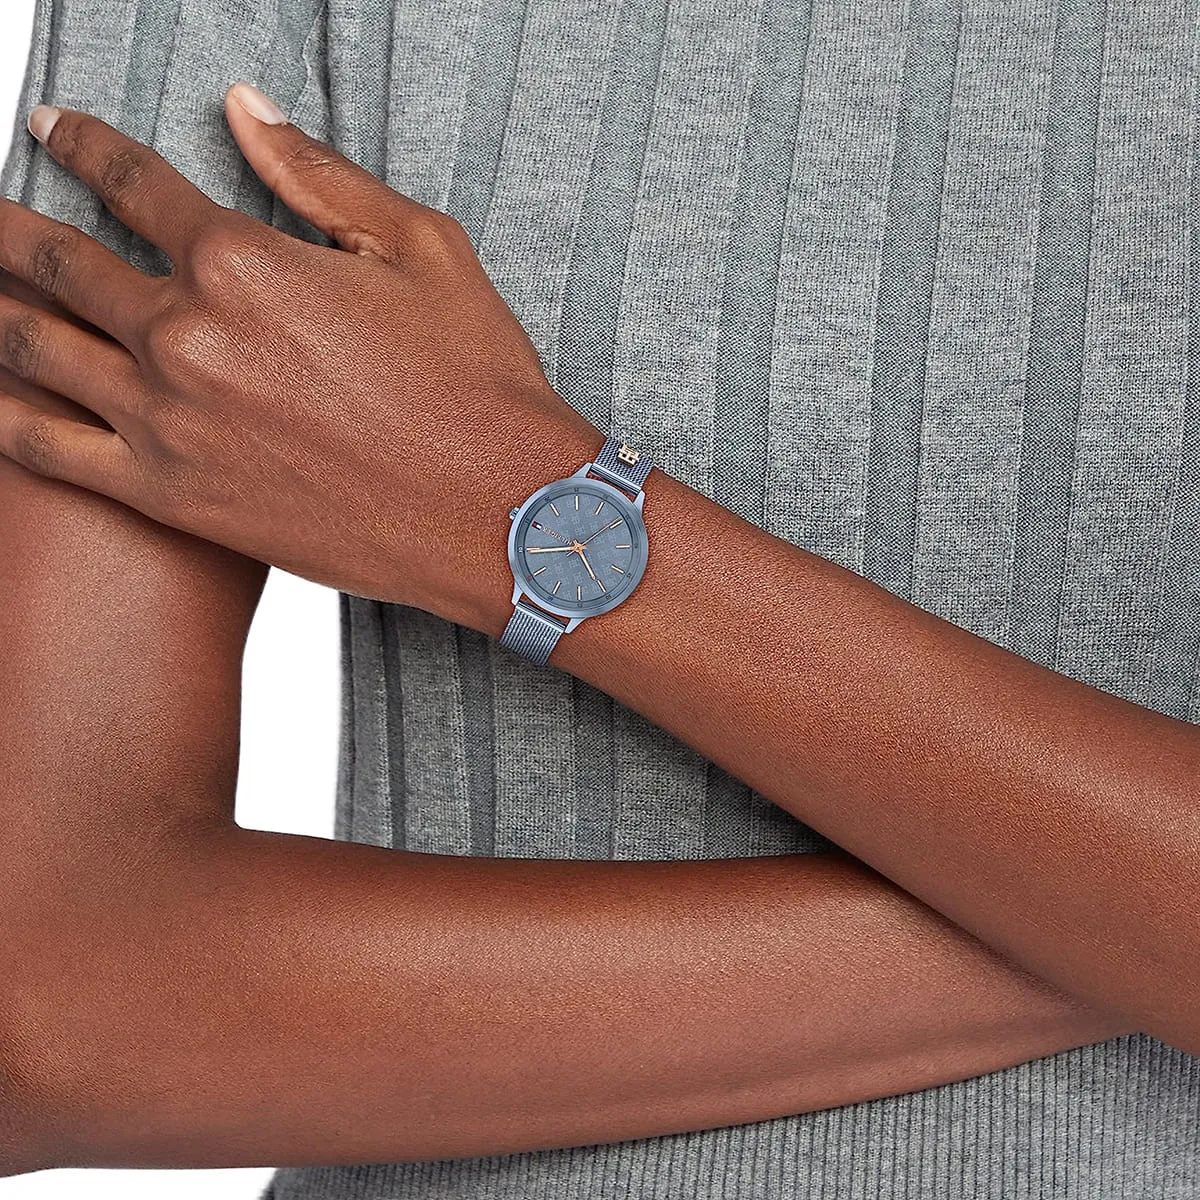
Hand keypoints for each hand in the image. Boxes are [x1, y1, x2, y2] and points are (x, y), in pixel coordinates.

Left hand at [0, 84, 598, 620]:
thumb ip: (317, 175)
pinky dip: (2, 412)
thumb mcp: (419, 250)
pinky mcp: (172, 497)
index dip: (81, 143)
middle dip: (5, 223)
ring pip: (33, 344)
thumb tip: (245, 109)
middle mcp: (186, 335)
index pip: (130, 179)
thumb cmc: (474, 386)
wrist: (499, 511)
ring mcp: (167, 421)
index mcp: (244, 261)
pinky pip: (45, 450)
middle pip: (56, 258)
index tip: (52, 129)